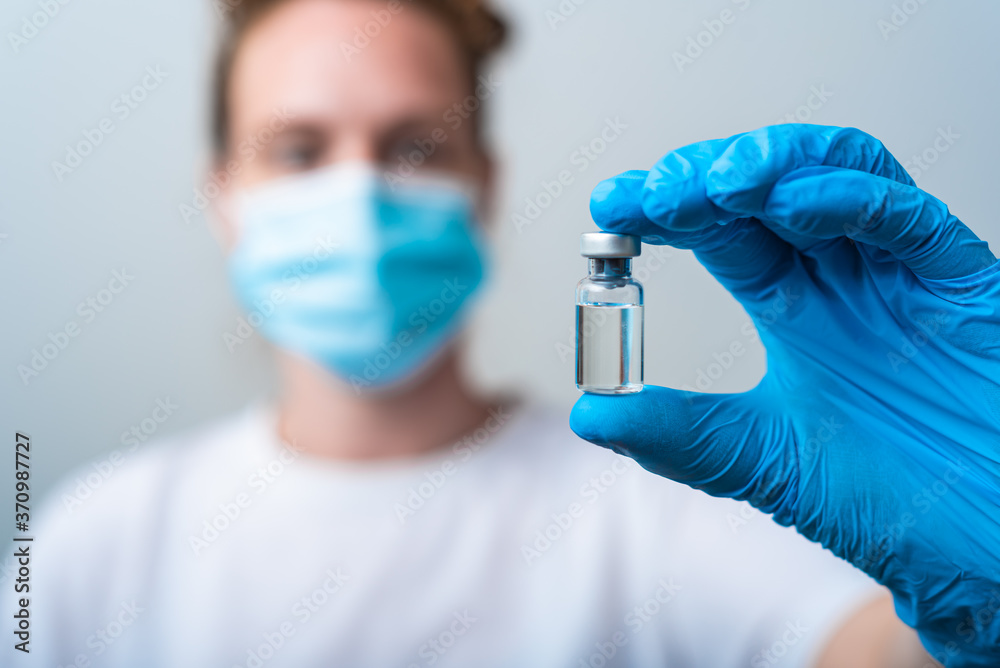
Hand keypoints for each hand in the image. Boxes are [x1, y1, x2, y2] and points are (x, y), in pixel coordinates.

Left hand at [570, 124, 999, 666]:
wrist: (982, 548)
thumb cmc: (890, 500)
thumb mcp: (764, 461)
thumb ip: (681, 436)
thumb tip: (587, 414)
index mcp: (794, 310)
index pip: (719, 234)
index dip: (664, 213)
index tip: (609, 209)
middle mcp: (843, 278)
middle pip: (767, 194)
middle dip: (702, 181)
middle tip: (648, 194)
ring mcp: (901, 274)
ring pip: (837, 177)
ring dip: (771, 168)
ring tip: (712, 183)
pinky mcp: (963, 282)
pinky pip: (909, 219)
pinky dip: (850, 201)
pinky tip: (792, 204)